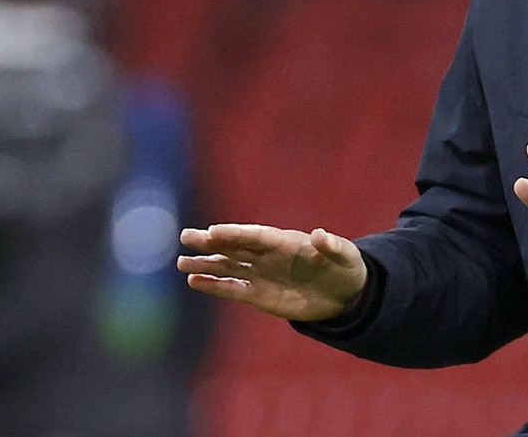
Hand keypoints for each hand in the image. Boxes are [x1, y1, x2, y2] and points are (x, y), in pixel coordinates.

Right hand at [177, 223, 367, 320]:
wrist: (345, 293)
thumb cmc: (345, 267)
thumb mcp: (345, 255)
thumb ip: (331, 246)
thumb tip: (319, 234)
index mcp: (284, 241)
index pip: (255, 236)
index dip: (235, 233)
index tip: (213, 232)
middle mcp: (267, 255)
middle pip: (235, 247)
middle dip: (211, 243)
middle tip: (186, 237)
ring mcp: (261, 274)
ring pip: (228, 267)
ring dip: (205, 264)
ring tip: (181, 262)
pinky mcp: (259, 295)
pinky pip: (233, 289)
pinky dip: (214, 285)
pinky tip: (194, 281)